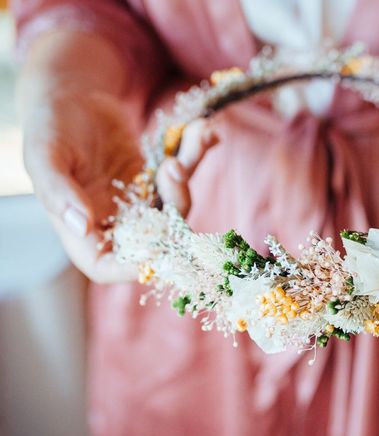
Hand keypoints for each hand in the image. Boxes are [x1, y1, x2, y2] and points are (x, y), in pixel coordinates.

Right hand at [23, 90, 215, 282]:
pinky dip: (195, 154)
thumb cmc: (48, 126)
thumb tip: (81, 226)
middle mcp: (115, 221)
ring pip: (176, 204)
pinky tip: (205, 133)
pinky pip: (182, 174)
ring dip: (188, 174)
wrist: (72, 96)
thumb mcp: (43, 156)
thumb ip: (58, 192)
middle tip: (174, 166)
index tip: (158, 248)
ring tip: (193, 136)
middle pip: (156, 237)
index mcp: (82, 229)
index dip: (132, 268)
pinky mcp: (157, 178)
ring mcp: (140, 201)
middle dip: (175, 203)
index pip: (106, 266)